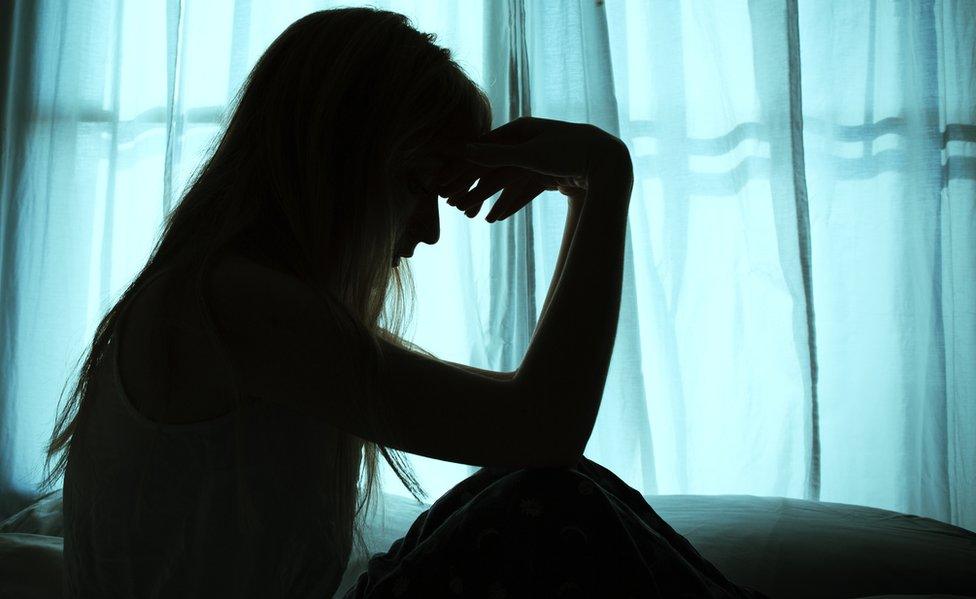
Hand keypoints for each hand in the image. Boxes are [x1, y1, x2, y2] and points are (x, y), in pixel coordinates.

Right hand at [435, 117, 629, 221]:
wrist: (607, 161)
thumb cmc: (569, 152)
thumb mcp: (529, 154)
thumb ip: (496, 154)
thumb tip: (463, 149)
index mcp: (519, 130)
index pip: (482, 149)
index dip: (461, 166)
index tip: (443, 181)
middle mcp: (527, 142)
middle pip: (491, 167)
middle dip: (471, 186)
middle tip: (452, 203)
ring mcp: (538, 158)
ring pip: (505, 181)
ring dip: (487, 199)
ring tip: (470, 215)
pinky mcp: (549, 174)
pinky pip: (523, 191)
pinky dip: (509, 203)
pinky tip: (496, 217)